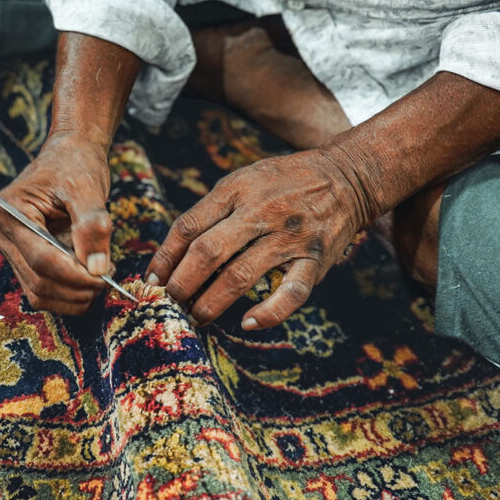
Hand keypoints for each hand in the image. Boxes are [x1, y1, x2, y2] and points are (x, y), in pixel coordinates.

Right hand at [0, 132, 112, 313]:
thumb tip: (98, 267)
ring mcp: (10, 249)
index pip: (41, 258)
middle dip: (76, 287)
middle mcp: (2, 233)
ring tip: (100, 278)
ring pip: (38, 292)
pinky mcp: (23, 259)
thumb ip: (92, 224)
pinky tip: (88, 282)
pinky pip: (42, 290)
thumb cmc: (75, 165)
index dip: (74, 275)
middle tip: (107, 278)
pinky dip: (67, 295)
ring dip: (72, 296)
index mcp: (9, 212)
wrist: (68, 155)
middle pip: (38, 280)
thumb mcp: (87, 187)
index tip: (104, 276)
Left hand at [144, 151, 370, 329]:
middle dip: (183, 284)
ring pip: (241, 276)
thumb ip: (211, 212)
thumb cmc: (284, 183)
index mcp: (237, 190)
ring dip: (213, 302)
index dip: (165, 258)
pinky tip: (249, 323)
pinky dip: (270, 312)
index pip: (189, 227)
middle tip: (171, 303)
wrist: (348, 177)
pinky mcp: (315, 259)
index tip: (151, 281)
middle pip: (208, 252)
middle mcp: (261, 212)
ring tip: (198, 317)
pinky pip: (292, 293)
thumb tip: (173, 254)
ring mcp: (289, 237)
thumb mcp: (244, 181)